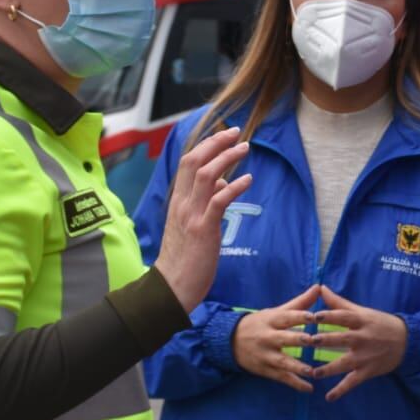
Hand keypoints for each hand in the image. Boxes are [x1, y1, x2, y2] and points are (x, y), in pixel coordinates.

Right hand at [153, 126, 253, 311]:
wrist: (172, 287)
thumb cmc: (184, 257)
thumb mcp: (191, 223)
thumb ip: (203, 200)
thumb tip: (220, 180)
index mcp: (178, 200)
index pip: (188, 162)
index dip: (206, 144)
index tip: (224, 134)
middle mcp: (182, 203)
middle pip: (194, 161)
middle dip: (215, 143)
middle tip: (236, 132)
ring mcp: (192, 215)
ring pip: (205, 175)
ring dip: (226, 158)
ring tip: (245, 147)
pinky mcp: (203, 230)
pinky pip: (218, 202)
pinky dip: (233, 187)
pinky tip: (247, 179)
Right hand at [232, 285, 320, 391]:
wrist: (228, 342)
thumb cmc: (260, 323)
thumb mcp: (276, 311)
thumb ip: (300, 302)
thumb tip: (319, 287)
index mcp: (272, 320)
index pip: (287, 317)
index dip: (300, 316)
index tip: (315, 317)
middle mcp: (268, 337)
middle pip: (283, 339)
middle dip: (298, 340)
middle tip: (313, 341)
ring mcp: (266, 355)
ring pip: (282, 362)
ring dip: (297, 367)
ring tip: (312, 372)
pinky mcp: (265, 370)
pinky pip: (281, 377)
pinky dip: (295, 384)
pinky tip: (309, 388)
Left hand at [308, 286, 408, 401]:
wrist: (407, 341)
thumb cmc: (380, 323)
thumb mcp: (362, 311)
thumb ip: (340, 303)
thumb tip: (321, 288)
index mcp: (361, 321)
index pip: (343, 316)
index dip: (329, 316)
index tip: (312, 316)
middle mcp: (363, 338)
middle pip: (342, 339)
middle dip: (325, 340)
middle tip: (308, 342)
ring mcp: (365, 356)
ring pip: (345, 363)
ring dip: (329, 369)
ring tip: (313, 373)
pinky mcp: (368, 371)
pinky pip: (353, 382)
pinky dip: (341, 390)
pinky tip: (328, 398)